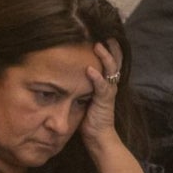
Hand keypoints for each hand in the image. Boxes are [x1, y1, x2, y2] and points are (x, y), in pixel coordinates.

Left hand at [79, 40, 148, 172]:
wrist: (97, 138)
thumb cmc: (87, 120)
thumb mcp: (81, 100)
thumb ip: (77, 89)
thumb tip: (59, 79)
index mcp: (104, 84)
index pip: (108, 63)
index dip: (106, 50)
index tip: (98, 36)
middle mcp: (109, 86)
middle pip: (114, 62)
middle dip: (109, 48)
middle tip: (103, 33)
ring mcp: (108, 93)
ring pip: (111, 70)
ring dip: (105, 57)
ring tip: (98, 45)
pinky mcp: (104, 102)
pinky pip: (102, 87)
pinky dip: (97, 78)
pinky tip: (90, 69)